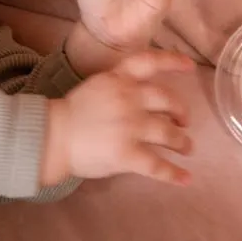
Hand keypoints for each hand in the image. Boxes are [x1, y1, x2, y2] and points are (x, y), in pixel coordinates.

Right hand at [40, 50, 193, 186]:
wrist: (53, 136)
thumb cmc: (73, 112)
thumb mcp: (97, 86)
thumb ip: (120, 86)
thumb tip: (146, 98)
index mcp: (118, 79)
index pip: (149, 62)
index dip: (172, 61)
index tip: (189, 66)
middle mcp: (129, 99)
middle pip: (167, 101)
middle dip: (181, 112)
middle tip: (184, 122)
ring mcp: (130, 127)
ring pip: (168, 133)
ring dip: (182, 142)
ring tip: (187, 147)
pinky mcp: (127, 154)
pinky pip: (158, 166)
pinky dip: (174, 174)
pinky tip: (185, 179)